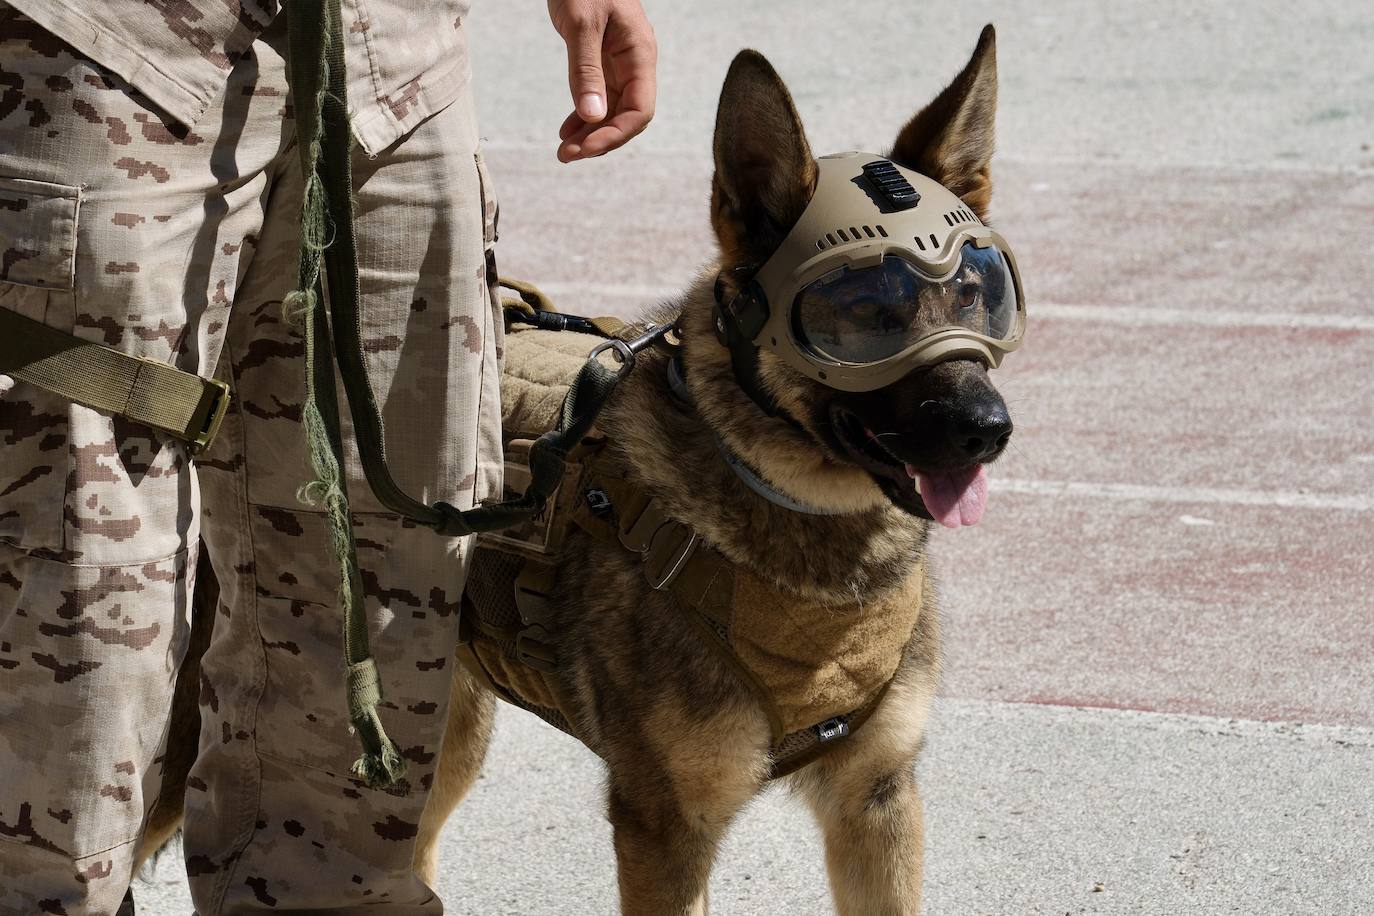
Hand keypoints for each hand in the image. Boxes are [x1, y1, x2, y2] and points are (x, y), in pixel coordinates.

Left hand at [546, 0, 656, 161]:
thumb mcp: (581, 24)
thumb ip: (586, 70)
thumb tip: (592, 117)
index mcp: (640, 54)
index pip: (639, 111)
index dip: (614, 135)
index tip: (583, 148)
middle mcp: (635, 63)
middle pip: (627, 117)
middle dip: (599, 140)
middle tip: (566, 156)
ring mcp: (620, 63)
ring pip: (612, 110)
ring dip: (590, 133)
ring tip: (563, 149)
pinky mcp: (602, 60)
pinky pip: (600, 97)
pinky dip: (584, 115)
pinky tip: (567, 129)